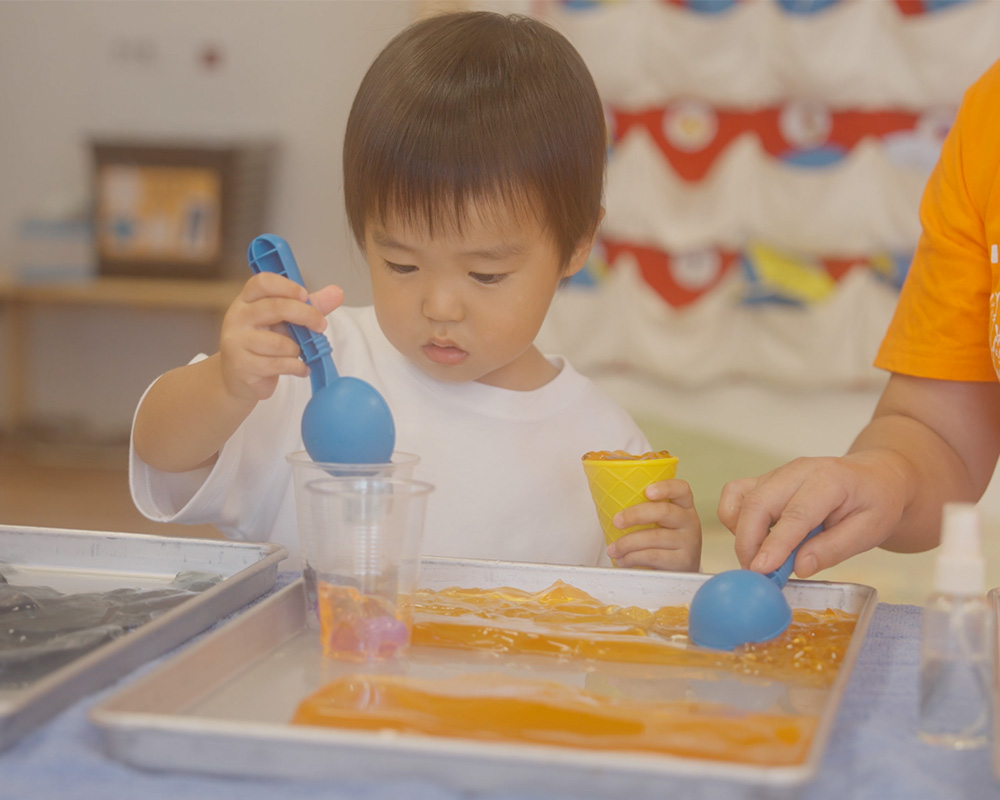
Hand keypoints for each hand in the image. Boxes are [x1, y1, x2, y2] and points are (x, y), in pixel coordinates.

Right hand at [219, 272, 343, 401]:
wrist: (240, 378)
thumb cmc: (265, 345)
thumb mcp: (286, 321)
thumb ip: (310, 306)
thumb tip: (337, 292)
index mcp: (247, 300)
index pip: (262, 282)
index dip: (286, 286)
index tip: (305, 296)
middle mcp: (237, 317)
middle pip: (275, 307)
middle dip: (306, 315)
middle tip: (321, 326)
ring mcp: (236, 342)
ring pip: (279, 342)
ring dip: (298, 350)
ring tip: (298, 354)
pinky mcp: (242, 366)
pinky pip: (279, 364)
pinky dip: (297, 367)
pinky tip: (300, 369)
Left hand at [605, 479, 701, 571]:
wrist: (681, 572)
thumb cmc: (664, 542)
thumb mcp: (663, 523)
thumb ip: (646, 512)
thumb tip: (608, 501)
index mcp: (684, 506)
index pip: (681, 489)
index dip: (665, 487)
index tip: (647, 491)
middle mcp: (689, 521)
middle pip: (664, 511)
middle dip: (635, 515)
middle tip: (616, 521)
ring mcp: (689, 542)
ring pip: (654, 537)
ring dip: (627, 543)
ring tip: (613, 549)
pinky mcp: (683, 562)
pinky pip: (653, 556)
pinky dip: (633, 558)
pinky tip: (624, 560)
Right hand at [717, 451, 907, 577]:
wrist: (874, 477)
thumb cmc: (875, 503)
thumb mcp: (870, 531)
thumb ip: (834, 549)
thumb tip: (800, 567)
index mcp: (830, 480)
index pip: (796, 514)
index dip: (776, 544)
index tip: (762, 570)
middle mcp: (797, 470)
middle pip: (758, 503)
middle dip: (749, 543)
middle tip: (757, 575)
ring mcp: (777, 473)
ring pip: (741, 498)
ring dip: (740, 532)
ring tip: (759, 558)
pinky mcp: (764, 480)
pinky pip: (735, 494)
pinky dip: (734, 518)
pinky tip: (755, 537)